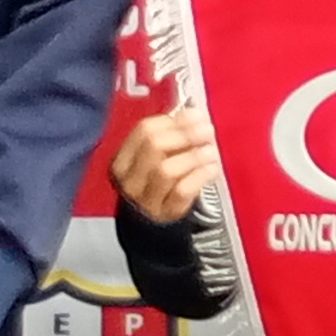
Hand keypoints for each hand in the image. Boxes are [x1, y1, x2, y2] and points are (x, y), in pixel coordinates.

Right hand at [109, 103, 218, 224]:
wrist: (152, 221)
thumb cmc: (157, 181)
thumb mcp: (156, 158)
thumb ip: (170, 135)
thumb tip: (195, 114)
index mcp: (123, 158)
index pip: (144, 130)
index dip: (174, 120)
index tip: (197, 116)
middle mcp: (129, 178)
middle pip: (153, 146)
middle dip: (185, 135)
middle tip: (207, 131)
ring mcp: (144, 198)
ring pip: (166, 169)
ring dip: (194, 156)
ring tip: (210, 151)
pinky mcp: (164, 213)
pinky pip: (181, 190)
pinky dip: (199, 176)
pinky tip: (211, 168)